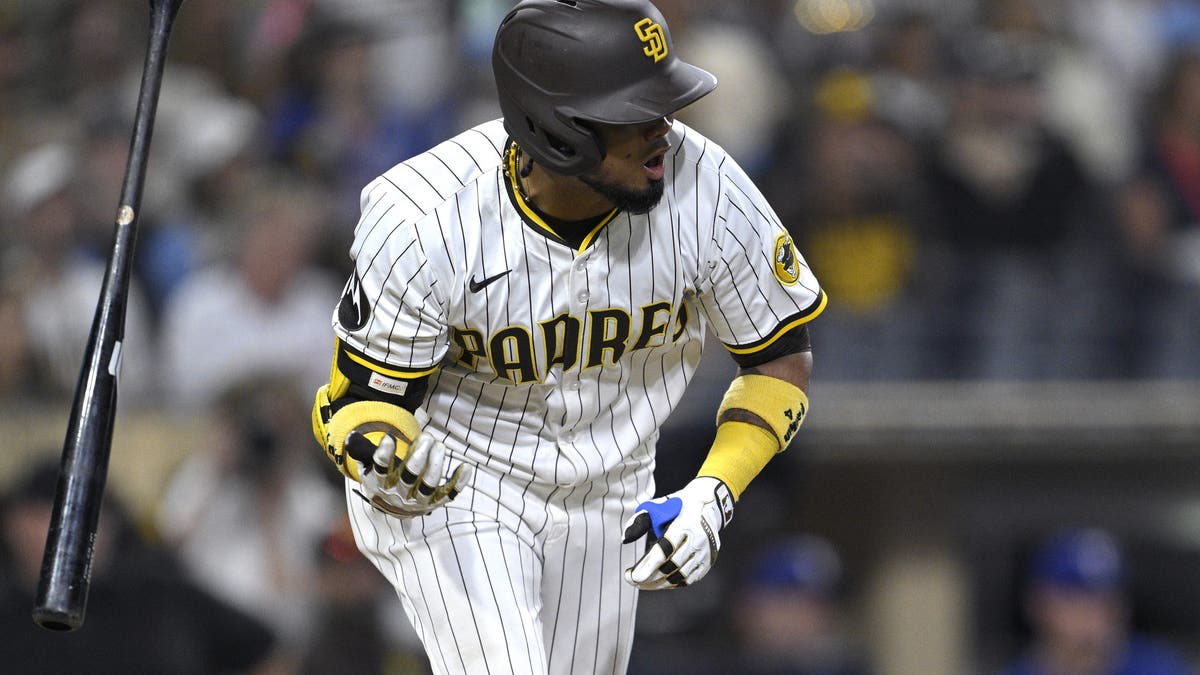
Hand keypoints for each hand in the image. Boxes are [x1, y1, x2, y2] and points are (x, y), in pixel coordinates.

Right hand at [345, 430, 471, 517]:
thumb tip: (351, 437)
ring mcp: (419, 501)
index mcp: (380, 485)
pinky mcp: (436, 503)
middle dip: (418, 457)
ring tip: (440, 445)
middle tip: (427, 437)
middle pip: (409, 478)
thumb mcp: (369, 467)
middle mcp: (399, 496)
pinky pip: (449, 494)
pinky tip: (465, 467)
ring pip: (429, 485)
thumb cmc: (382, 480)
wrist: (393, 507)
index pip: (380, 471)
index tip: (390, 438)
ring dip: (436, 465)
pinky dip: (458, 483)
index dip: (384, 455)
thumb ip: (363, 452)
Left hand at [621, 476, 734, 588]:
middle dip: (649, 577)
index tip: (634, 577)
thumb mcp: (661, 505)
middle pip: (671, 566)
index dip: (649, 565)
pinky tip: (659, 582)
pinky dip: (673, 583)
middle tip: (632, 580)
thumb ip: (641, 519)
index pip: (665, 549)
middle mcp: (699, 540)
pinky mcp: (708, 561)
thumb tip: (625, 538)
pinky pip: (689, 579)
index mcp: (686, 523)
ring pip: (680, 576)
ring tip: (642, 583)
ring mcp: (706, 552)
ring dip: (659, 583)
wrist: (711, 504)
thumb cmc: (679, 505)